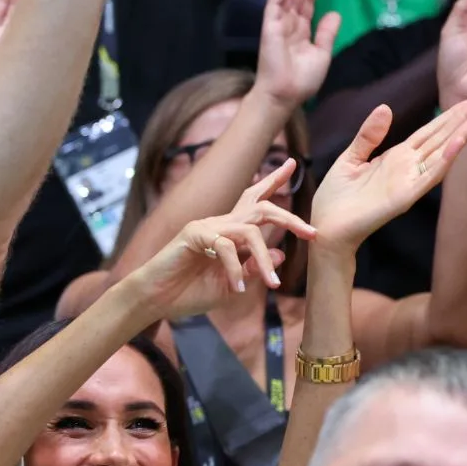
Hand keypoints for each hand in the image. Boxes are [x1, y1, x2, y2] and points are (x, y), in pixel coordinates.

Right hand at [120, 162, 313, 318]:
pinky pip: (226, 247)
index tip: (292, 165)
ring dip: (265, 259)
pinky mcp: (194, 235)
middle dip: (289, 219)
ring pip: (250, 233)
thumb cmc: (188, 293)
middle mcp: (219, 224)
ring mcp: (206, 227)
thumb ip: (253, 268)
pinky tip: (236, 289)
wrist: (155, 300)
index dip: (272, 182)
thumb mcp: (231, 284)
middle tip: (312, 233)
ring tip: (274, 285)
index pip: (253, 201)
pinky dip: (235, 270)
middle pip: (260, 207)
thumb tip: (281, 253)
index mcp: (228, 233)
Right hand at [254, 0, 339, 108]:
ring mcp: (277, 23)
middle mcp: (288, 23)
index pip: (307, 1)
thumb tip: (334, 13)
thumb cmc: (301, 81)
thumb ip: (327, 33)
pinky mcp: (269, 26)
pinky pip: (275, 3)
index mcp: (300, 30)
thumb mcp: (322, 54)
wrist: (285, 96)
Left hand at [310, 96, 466, 253]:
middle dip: (462, 119)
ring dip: (462, 136)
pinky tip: (458, 142)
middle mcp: (408, 168)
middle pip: (441, 138)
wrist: (326, 228)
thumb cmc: (336, 198)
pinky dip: (445, 159)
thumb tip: (385, 107)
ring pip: (442, 154)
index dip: (448, 115)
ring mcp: (409, 182)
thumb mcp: (350, 158)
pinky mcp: (405, 197)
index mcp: (396, 157)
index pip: (429, 132)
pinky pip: (429, 176)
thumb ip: (369, 135)